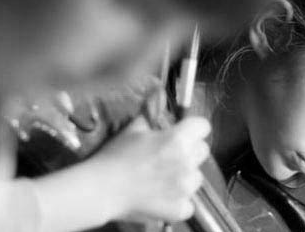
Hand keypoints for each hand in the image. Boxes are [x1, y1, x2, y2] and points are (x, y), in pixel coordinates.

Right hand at [90, 116, 210, 221]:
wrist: (101, 190)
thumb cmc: (115, 156)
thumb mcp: (133, 129)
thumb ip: (151, 113)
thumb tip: (159, 94)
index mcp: (177, 139)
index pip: (203, 126)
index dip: (192, 128)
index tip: (182, 133)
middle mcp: (187, 162)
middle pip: (202, 151)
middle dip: (189, 151)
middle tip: (168, 156)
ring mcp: (185, 188)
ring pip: (197, 177)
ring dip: (185, 176)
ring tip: (163, 179)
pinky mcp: (180, 209)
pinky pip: (189, 203)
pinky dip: (179, 201)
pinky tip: (162, 198)